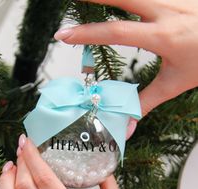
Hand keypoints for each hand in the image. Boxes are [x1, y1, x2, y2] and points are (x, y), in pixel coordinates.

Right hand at [54, 0, 197, 116]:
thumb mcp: (175, 84)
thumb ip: (146, 102)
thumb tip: (127, 126)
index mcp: (164, 36)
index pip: (116, 32)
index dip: (86, 34)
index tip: (63, 35)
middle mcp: (166, 9)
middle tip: (69, 4)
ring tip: (86, 3)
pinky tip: (119, 4)